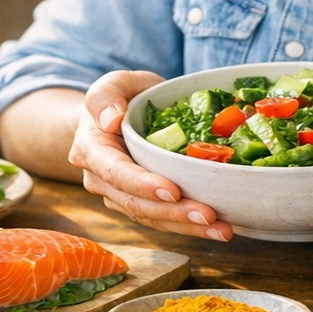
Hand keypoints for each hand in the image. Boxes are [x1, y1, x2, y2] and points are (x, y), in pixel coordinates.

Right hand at [68, 70, 232, 241]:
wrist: (120, 115)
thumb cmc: (123, 96)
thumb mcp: (116, 83)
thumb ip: (106, 94)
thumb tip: (111, 120)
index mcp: (91, 149)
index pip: (115, 172)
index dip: (143, 184)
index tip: (173, 190)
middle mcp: (99, 179)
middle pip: (135, 202)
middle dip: (173, 212)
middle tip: (208, 215)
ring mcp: (118, 195)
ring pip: (150, 217)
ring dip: (186, 225)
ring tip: (221, 228)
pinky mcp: (138, 205)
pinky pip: (161, 220)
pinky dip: (188, 226)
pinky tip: (216, 228)